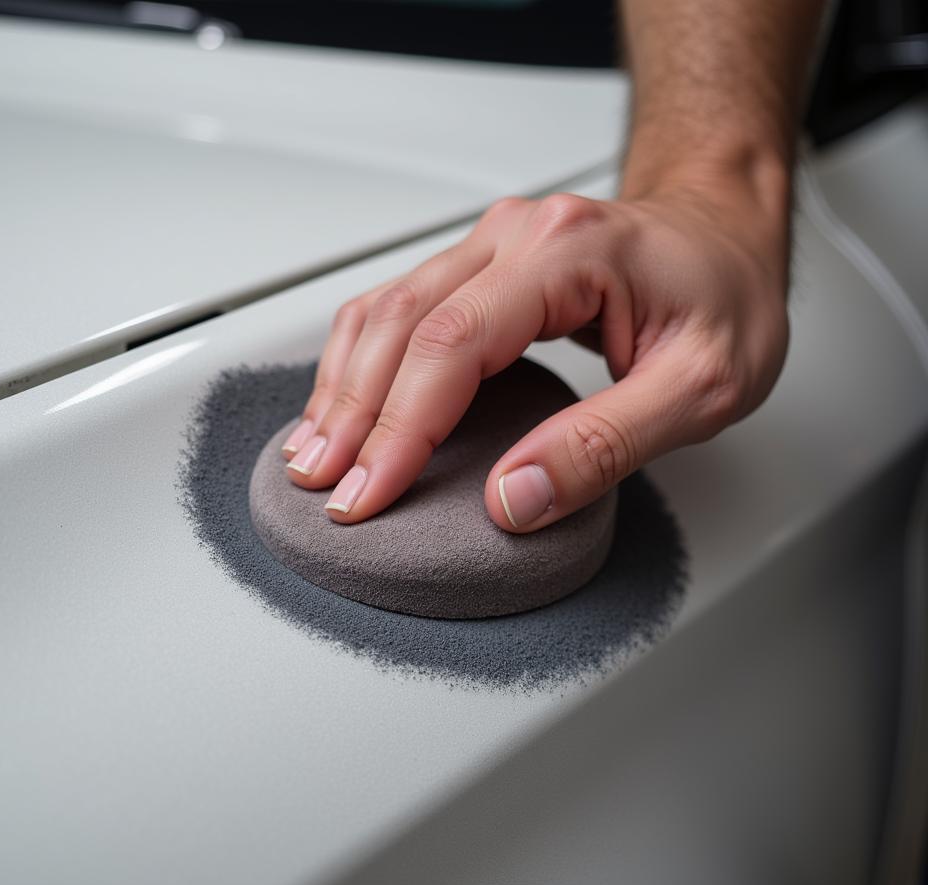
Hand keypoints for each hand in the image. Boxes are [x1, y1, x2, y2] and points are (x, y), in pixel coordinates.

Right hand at [282, 185, 788, 532]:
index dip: (400, 429)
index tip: (370, 495)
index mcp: (566, 254)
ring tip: (311, 455)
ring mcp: (492, 246)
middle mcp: (515, 237)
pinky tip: (341, 405)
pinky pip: (399, 307)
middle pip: (399, 325)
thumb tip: (512, 499)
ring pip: (384, 311)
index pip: (451, 345)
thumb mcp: (701, 389)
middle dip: (351, 416)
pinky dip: (361, 363)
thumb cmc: (726, 298)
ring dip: (340, 387)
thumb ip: (605, 445)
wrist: (726, 233)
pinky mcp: (483, 267)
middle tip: (324, 490)